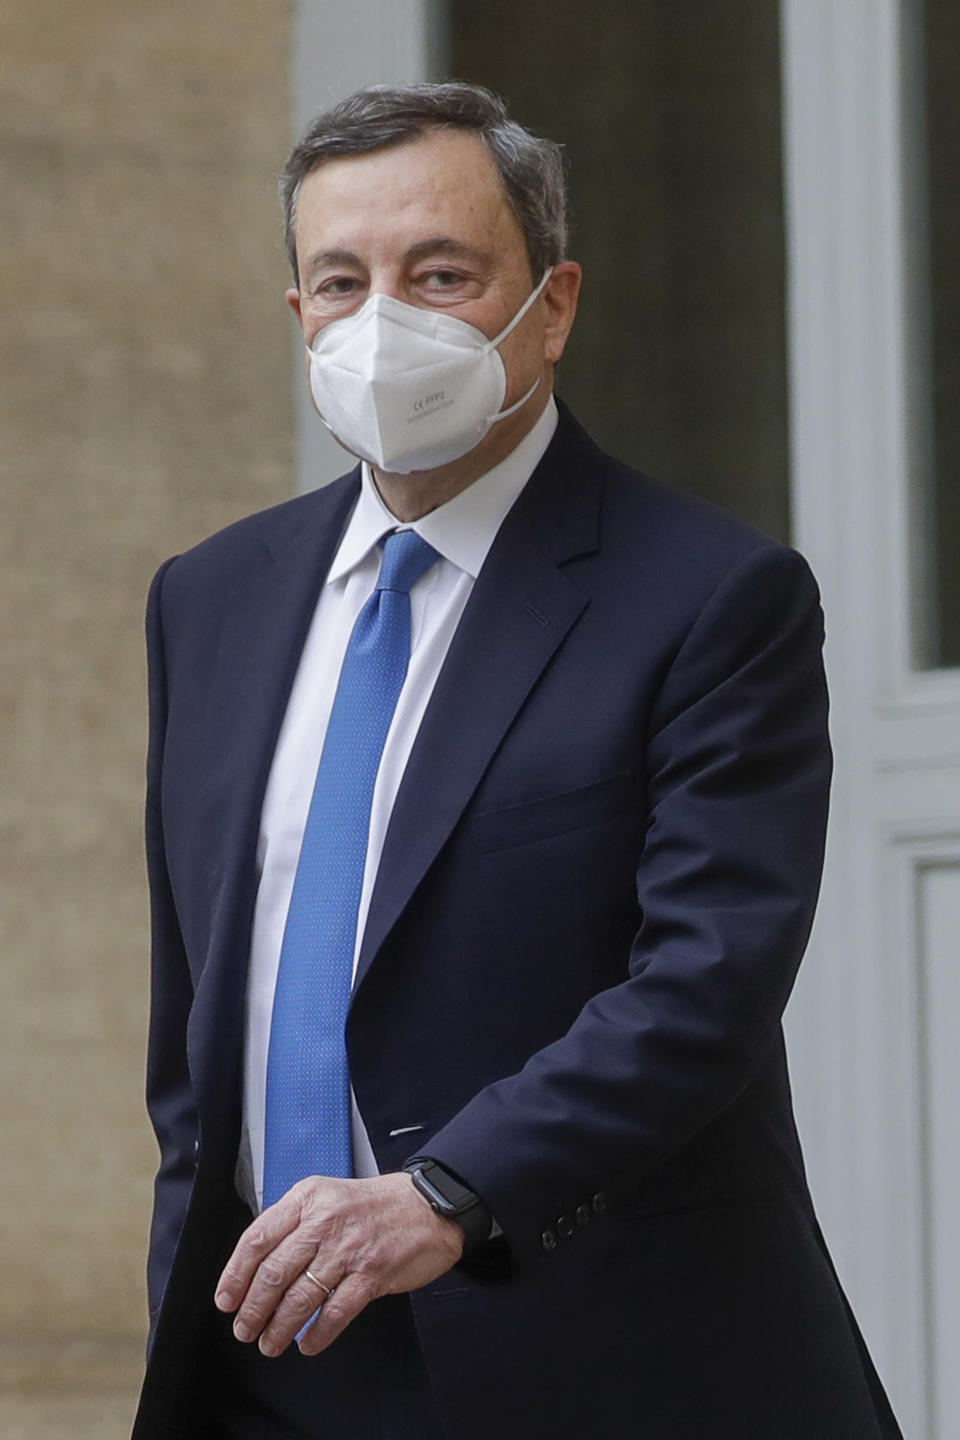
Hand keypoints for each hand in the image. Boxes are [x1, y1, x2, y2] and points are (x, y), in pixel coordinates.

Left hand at [213, 1172, 463, 1356]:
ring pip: (301, 1297)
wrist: (430, 1205)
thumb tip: (258, 1268)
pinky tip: (308, 1345)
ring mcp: (349, 1248)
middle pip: (273, 1273)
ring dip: (279, 1327)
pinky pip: (336, 1312)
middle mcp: (325, 1221)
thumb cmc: (375, 1205)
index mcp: (307, 1198)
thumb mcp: (328, 1196)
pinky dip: (318, 1335)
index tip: (226, 1300)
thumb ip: (296, 1223)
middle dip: (253, 1309)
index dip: (235, 1275)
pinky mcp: (373, 1273)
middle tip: (244, 1330)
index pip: (257, 1238)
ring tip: (269, 1343)